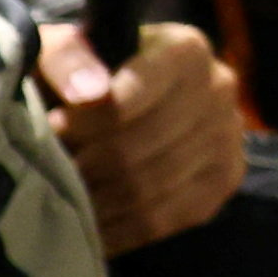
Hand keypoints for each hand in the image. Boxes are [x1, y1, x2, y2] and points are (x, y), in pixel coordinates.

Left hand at [38, 16, 245, 253]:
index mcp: (184, 49)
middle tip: (49, 170)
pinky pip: (164, 219)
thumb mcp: (62, 50)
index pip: (127, 100)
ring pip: (148, 190)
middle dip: (83, 166)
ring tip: (64, 192)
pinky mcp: (224, 179)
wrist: (124, 95)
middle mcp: (219, 87)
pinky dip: (117, 227)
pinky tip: (89, 219)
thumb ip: (67, 59)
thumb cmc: (84, 72)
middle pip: (136, 150)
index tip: (51, 129)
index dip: (81, 125)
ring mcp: (227, 136)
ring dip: (95, 200)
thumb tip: (89, 93)